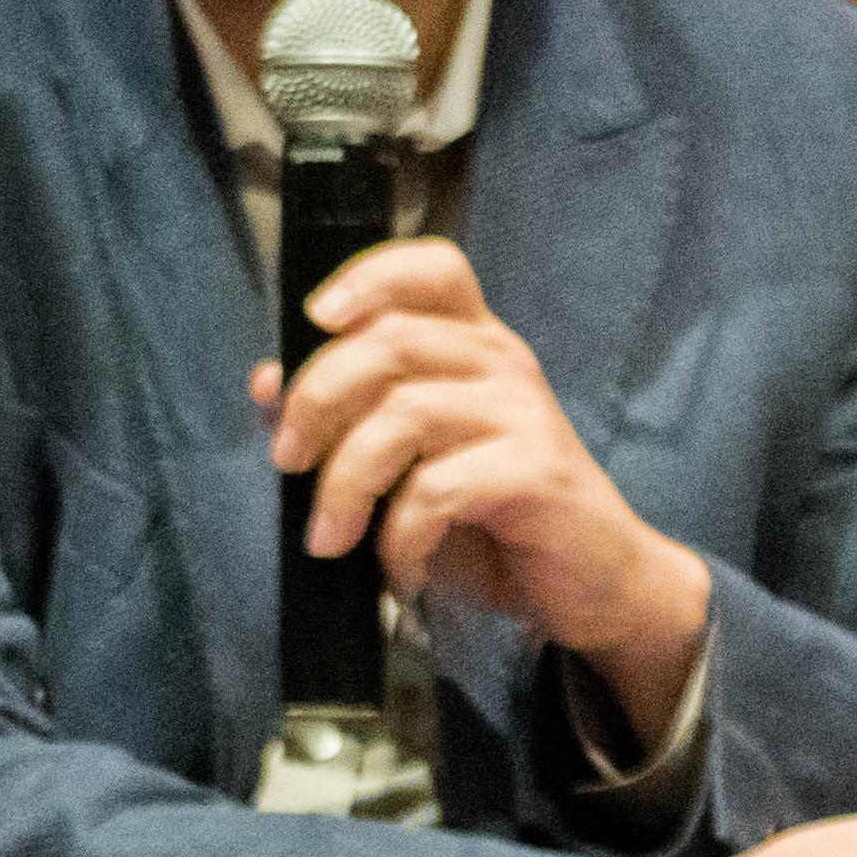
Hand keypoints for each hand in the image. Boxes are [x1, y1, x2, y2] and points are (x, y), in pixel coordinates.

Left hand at [256, 238, 715, 726]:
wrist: (592, 589)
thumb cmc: (492, 524)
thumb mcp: (404, 469)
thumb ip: (340, 421)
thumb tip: (264, 380)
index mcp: (475, 346)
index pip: (433, 267)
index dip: (368, 276)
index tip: (315, 320)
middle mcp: (504, 364)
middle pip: (388, 340)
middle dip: (315, 400)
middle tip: (286, 463)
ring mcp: (525, 415)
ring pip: (402, 415)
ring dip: (344, 485)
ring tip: (331, 540)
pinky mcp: (536, 474)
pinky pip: (436, 490)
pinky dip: (397, 540)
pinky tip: (399, 573)